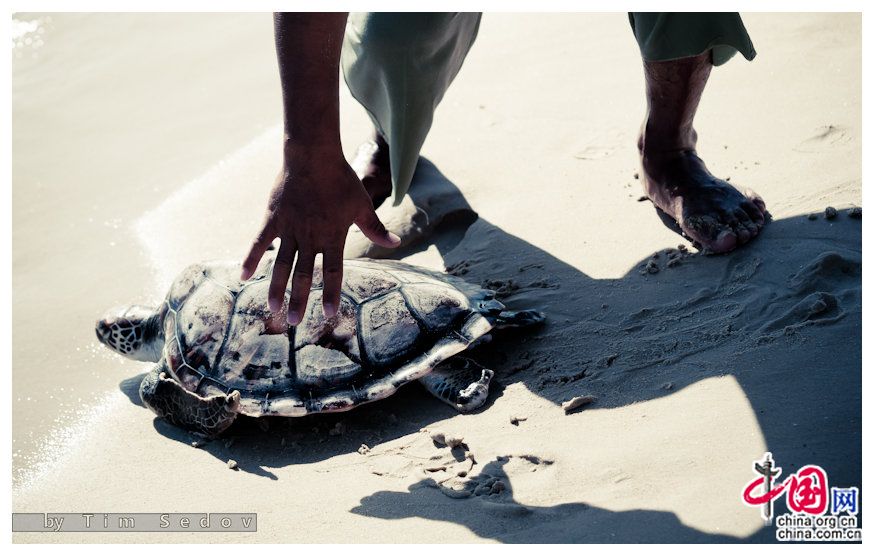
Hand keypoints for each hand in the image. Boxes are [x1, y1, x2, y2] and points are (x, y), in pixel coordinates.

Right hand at [241, 147, 399, 323]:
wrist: (313, 156)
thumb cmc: (341, 180)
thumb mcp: (362, 205)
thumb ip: (375, 228)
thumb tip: (395, 243)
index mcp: (332, 237)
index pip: (332, 272)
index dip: (330, 293)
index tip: (328, 314)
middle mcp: (310, 237)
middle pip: (302, 275)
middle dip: (298, 300)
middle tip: (293, 322)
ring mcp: (289, 229)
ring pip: (280, 264)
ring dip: (276, 287)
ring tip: (272, 308)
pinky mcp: (273, 218)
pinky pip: (258, 242)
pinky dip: (250, 258)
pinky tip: (243, 276)